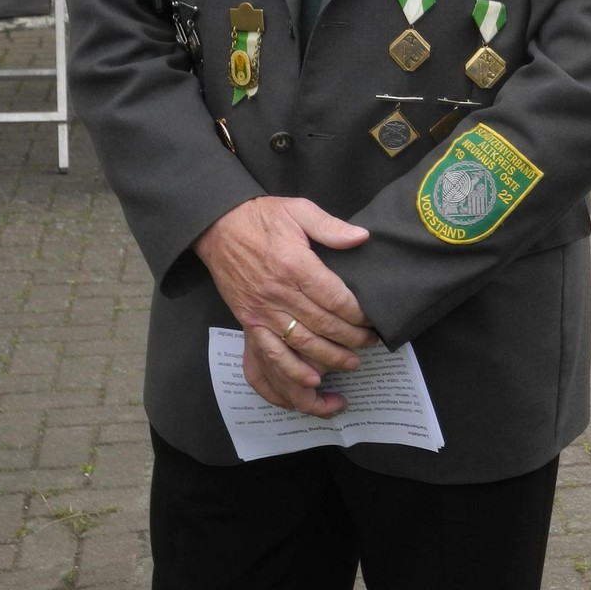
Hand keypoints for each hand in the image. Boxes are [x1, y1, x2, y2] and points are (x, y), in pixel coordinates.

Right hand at [194, 196, 376, 415]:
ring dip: (329, 358)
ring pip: (301, 344)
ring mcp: (262, 311)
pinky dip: (291, 371)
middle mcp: (278, 293)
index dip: (358, 313)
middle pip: (322, 325)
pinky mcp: (249, 322)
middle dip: (351, 338)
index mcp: (295, 265)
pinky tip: (311, 380)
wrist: (218, 227)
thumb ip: (331, 226)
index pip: (335, 298)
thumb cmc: (261, 217)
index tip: (372, 319)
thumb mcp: (299, 209)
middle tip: (370, 343)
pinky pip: (270, 354)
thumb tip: (361, 237)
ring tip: (352, 363)